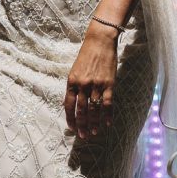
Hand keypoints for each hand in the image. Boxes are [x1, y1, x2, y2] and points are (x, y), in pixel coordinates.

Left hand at [64, 21, 118, 139]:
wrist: (100, 41)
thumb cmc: (86, 55)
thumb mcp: (74, 70)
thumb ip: (72, 86)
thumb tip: (67, 103)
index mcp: (72, 82)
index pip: (68, 105)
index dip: (70, 119)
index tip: (72, 128)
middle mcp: (83, 85)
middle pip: (81, 110)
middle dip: (82, 125)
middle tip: (83, 136)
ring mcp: (96, 85)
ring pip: (94, 109)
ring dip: (94, 123)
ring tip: (94, 132)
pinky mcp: (109, 84)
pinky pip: (108, 103)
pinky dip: (108, 115)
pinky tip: (108, 123)